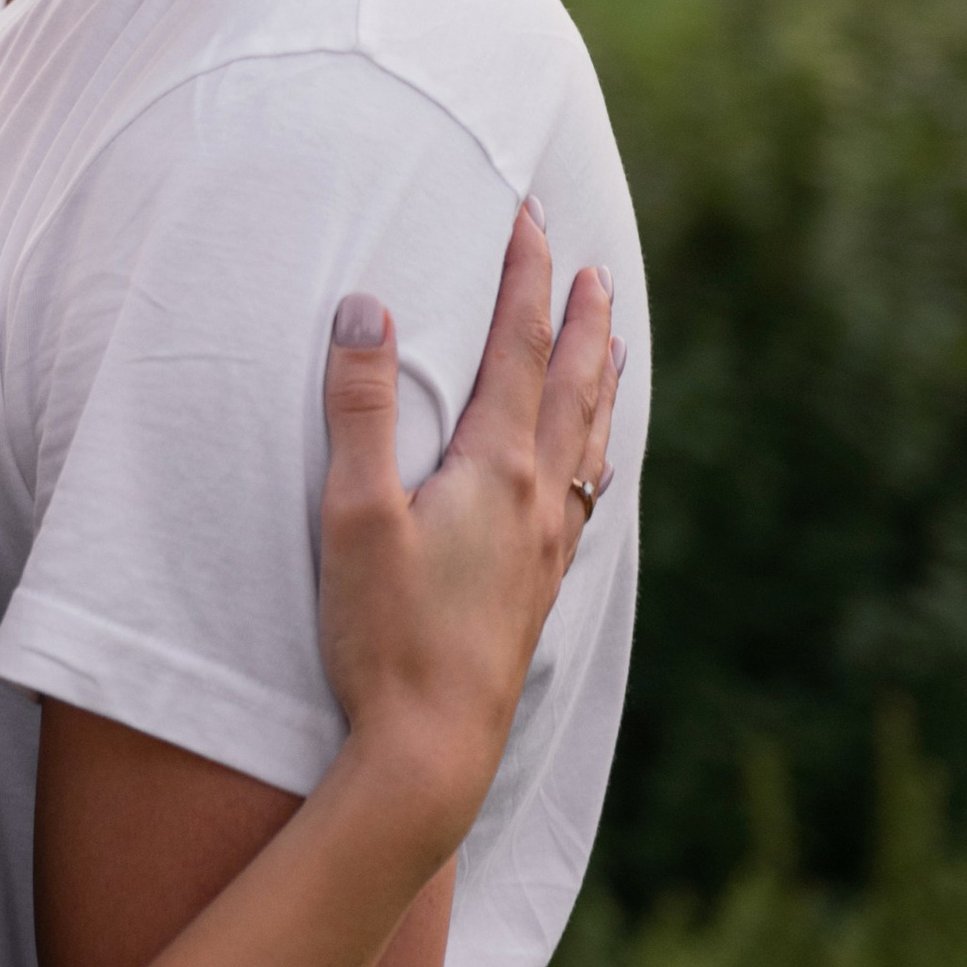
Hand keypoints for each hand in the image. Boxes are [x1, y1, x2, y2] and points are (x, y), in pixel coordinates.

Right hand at [316, 206, 619, 851]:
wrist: (432, 748)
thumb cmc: (384, 634)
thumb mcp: (355, 514)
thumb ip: (359, 408)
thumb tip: (367, 305)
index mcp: (496, 468)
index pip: (518, 348)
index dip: (525, 277)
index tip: (529, 217)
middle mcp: (538, 500)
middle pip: (572, 387)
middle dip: (580, 320)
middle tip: (592, 269)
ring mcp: (546, 547)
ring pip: (589, 441)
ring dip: (599, 382)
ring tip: (611, 346)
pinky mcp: (539, 588)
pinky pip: (584, 494)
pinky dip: (593, 451)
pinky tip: (589, 465)